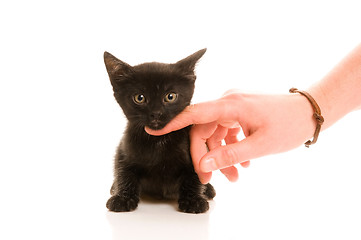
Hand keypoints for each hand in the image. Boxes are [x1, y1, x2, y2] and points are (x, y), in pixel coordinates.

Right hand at [146, 90, 314, 183]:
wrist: (310, 112)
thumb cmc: (289, 124)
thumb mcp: (260, 145)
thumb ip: (230, 154)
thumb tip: (205, 164)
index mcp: (230, 104)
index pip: (194, 115)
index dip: (172, 124)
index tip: (153, 130)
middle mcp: (228, 102)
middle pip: (203, 130)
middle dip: (205, 156)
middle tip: (210, 178)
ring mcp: (234, 106)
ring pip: (215, 133)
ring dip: (221, 155)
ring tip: (236, 176)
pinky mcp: (239, 112)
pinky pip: (226, 131)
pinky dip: (230, 147)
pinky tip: (242, 163)